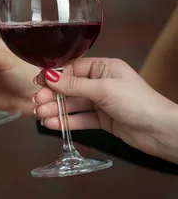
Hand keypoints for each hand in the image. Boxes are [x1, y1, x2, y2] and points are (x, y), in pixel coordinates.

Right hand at [33, 58, 177, 161]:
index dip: (54, 75)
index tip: (38, 81)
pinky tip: (52, 124)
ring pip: (72, 104)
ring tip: (40, 115)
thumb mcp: (103, 90)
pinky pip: (80, 118)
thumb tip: (49, 76)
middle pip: (69, 87)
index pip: (72, 68)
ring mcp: (101, 102)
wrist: (160, 131)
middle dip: (52, 95)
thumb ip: (74, 85)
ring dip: (56, 109)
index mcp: (104, 68)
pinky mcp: (102, 119)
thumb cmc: (139, 103)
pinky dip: (66, 121)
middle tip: (37, 101)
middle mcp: (101, 83)